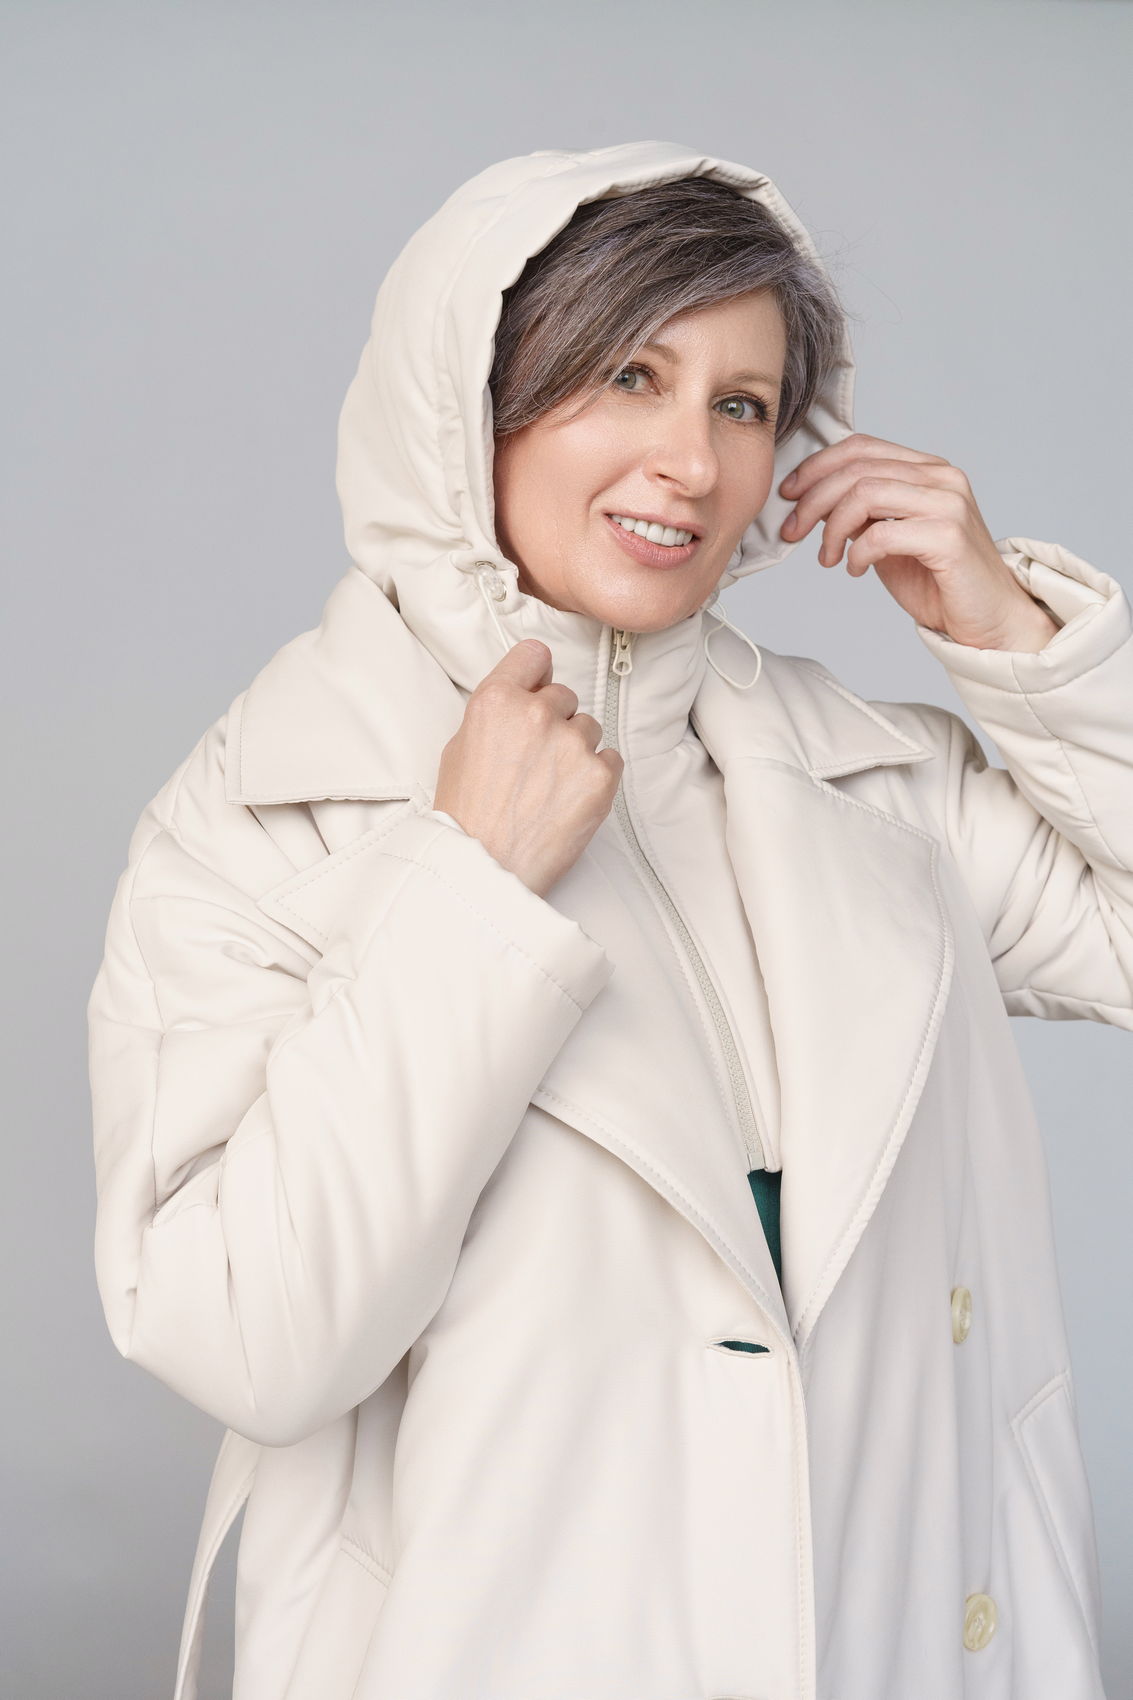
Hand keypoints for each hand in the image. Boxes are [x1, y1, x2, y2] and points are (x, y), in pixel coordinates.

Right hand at [434, 639, 623, 898]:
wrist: (485, 870)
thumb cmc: (466, 817)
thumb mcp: (459, 748)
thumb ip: (494, 714)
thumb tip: (520, 699)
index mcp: (495, 700)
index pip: (534, 655)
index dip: (535, 676)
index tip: (536, 691)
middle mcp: (536, 714)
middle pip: (564, 696)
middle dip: (554, 722)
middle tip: (536, 761)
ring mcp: (572, 744)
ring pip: (589, 728)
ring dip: (576, 751)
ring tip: (549, 788)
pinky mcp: (600, 776)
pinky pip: (611, 760)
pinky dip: (596, 777)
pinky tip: (569, 800)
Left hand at [778, 432, 1059, 651]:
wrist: (988, 619)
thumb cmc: (938, 581)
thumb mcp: (888, 538)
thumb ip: (861, 513)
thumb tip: (814, 501)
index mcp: (927, 469)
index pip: (862, 447)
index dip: (817, 466)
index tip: (789, 494)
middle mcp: (942, 477)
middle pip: (857, 469)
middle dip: (813, 500)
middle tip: (793, 531)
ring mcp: (949, 504)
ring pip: (865, 494)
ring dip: (832, 528)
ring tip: (826, 557)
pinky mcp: (948, 536)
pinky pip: (882, 534)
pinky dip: (857, 552)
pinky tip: (855, 569)